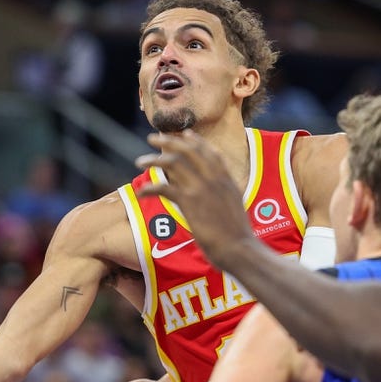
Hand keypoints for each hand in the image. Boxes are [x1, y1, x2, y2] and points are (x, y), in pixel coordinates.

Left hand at [135, 131, 256, 264]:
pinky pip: (164, 187)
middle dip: (168, 141)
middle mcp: (213, 178)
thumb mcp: (235, 206)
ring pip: (173, 163)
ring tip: (140, 161)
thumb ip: (224, 194)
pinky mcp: (189, 201)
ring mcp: (201, 188)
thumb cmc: (238, 234)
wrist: (240, 248)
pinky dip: (150, 188)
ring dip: (154, 160)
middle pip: (188, 150)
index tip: (184, 133)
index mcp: (226, 179)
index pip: (209, 151)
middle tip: (153, 138)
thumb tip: (218, 195)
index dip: (195, 141)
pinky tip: (142, 192)